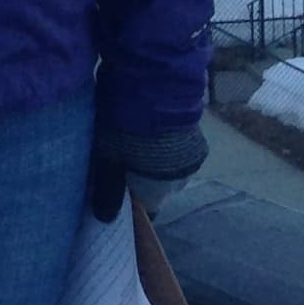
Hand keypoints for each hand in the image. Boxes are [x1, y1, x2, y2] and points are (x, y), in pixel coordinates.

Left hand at [91, 123, 205, 221]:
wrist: (158, 86)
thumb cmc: (127, 126)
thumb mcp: (108, 156)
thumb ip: (108, 188)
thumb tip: (105, 218)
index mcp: (158, 190)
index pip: (148, 208)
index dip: (133, 202)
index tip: (120, 191)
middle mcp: (180, 179)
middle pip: (159, 186)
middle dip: (143, 176)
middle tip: (122, 159)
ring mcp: (193, 157)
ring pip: (170, 165)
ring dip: (156, 157)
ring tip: (136, 139)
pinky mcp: (197, 135)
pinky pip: (179, 148)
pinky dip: (167, 143)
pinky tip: (153, 128)